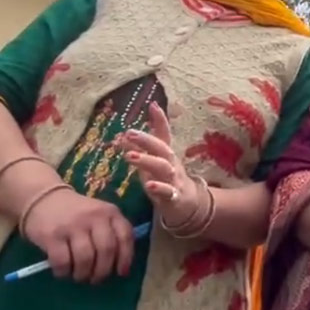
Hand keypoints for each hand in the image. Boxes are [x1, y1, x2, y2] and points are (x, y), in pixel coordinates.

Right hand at [20, 187, 134, 282]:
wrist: (44, 198)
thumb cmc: (77, 213)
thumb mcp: (99, 215)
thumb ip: (111, 233)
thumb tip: (120, 268)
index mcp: (109, 211)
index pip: (125, 236)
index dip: (126, 258)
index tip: (121, 273)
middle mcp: (93, 216)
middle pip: (106, 250)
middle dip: (103, 271)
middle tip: (96, 279)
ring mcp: (72, 225)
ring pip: (85, 259)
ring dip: (83, 274)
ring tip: (80, 276)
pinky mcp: (52, 235)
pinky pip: (62, 262)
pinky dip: (64, 272)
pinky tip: (63, 271)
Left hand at [120, 103, 202, 226]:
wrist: (188, 204)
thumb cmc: (166, 180)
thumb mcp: (154, 163)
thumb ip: (140, 149)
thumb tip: (121, 135)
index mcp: (166, 154)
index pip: (163, 134)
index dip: (159, 120)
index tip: (152, 105)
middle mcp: (171, 163)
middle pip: (162, 148)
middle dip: (146, 140)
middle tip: (129, 133)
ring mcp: (174, 179)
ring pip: (163, 168)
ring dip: (147, 161)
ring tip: (130, 156)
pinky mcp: (174, 197)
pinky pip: (168, 192)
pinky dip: (159, 188)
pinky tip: (149, 185)